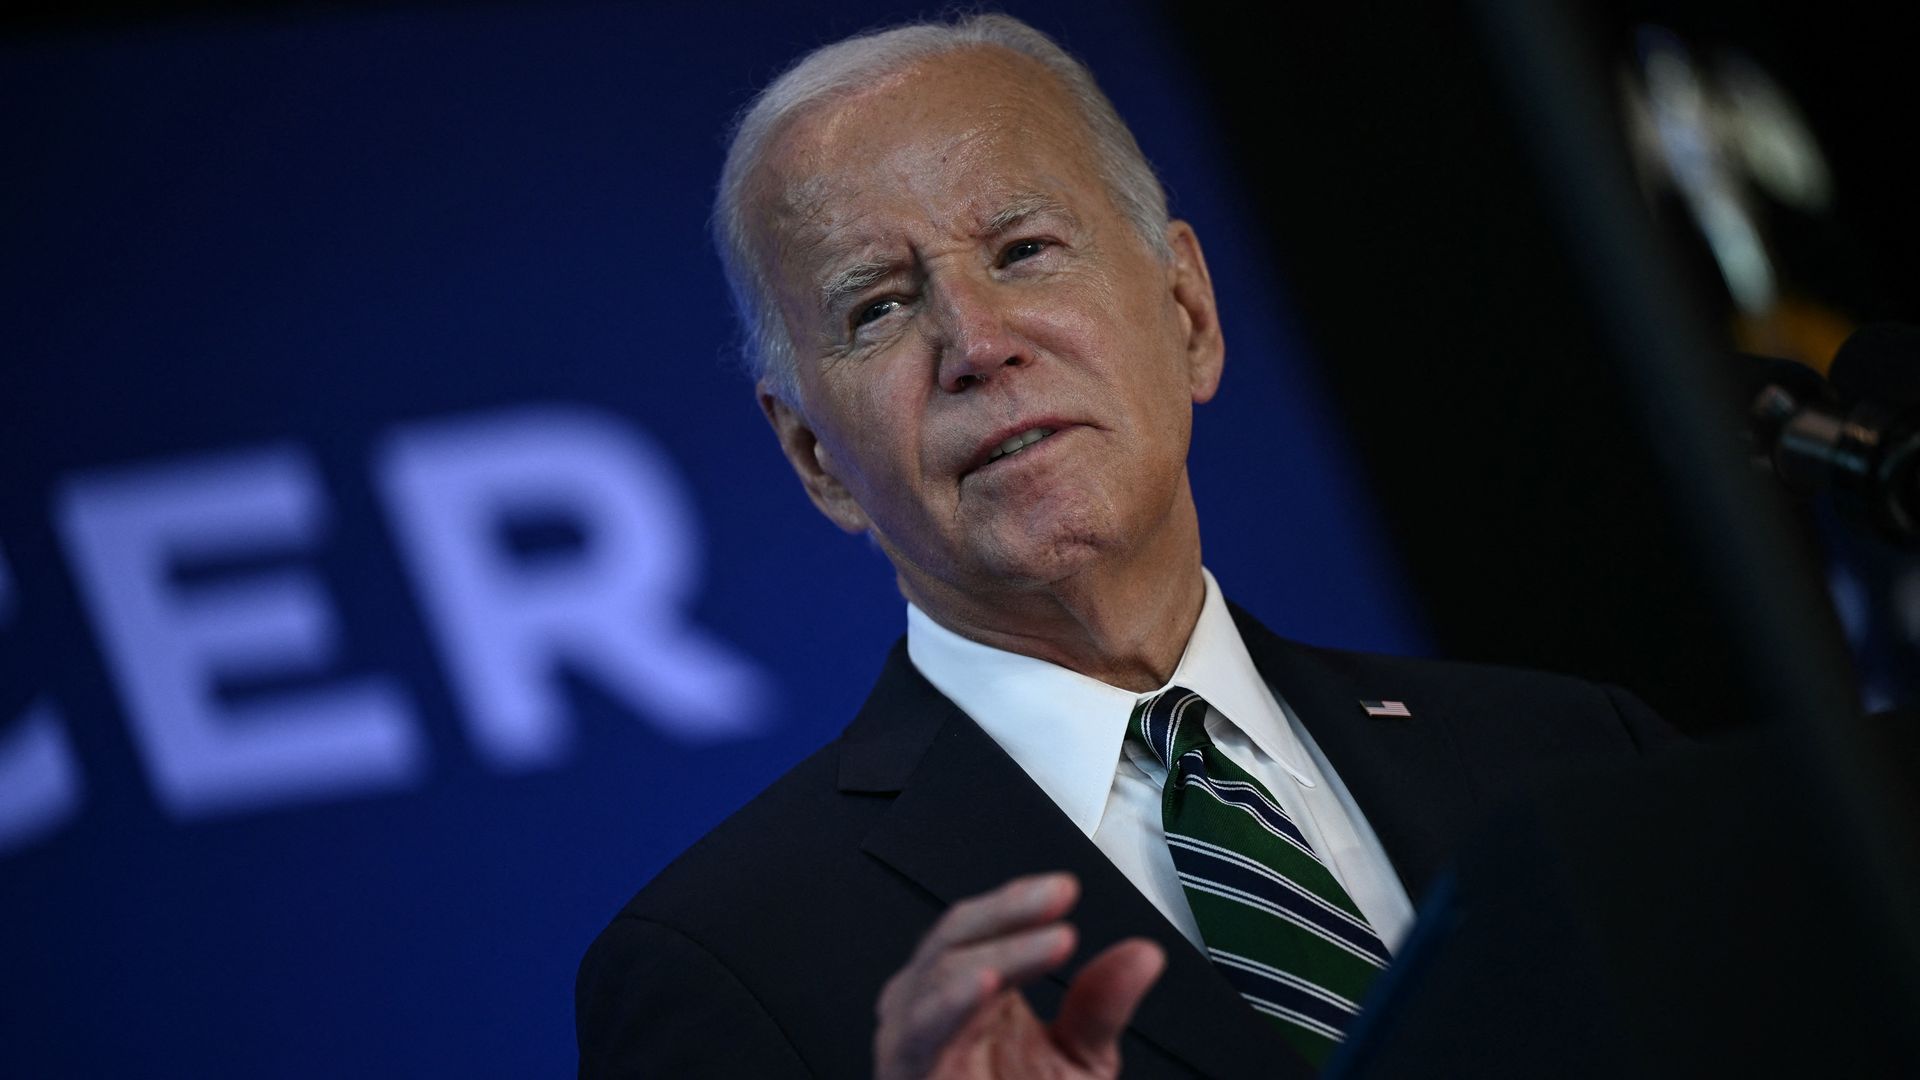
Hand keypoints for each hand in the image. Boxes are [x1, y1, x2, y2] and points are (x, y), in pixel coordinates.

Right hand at [873, 872, 1166, 1078]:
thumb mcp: (1077, 1062)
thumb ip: (1101, 1008)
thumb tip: (1143, 955)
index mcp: (965, 992)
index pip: (980, 925)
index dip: (1016, 901)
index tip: (1064, 888)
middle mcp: (930, 1010)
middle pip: (953, 937)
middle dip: (1008, 913)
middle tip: (1057, 899)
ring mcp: (913, 1041)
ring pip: (939, 973)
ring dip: (999, 950)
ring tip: (1050, 940)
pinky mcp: (911, 1073)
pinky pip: (923, 1032)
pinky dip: (952, 1001)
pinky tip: (989, 980)